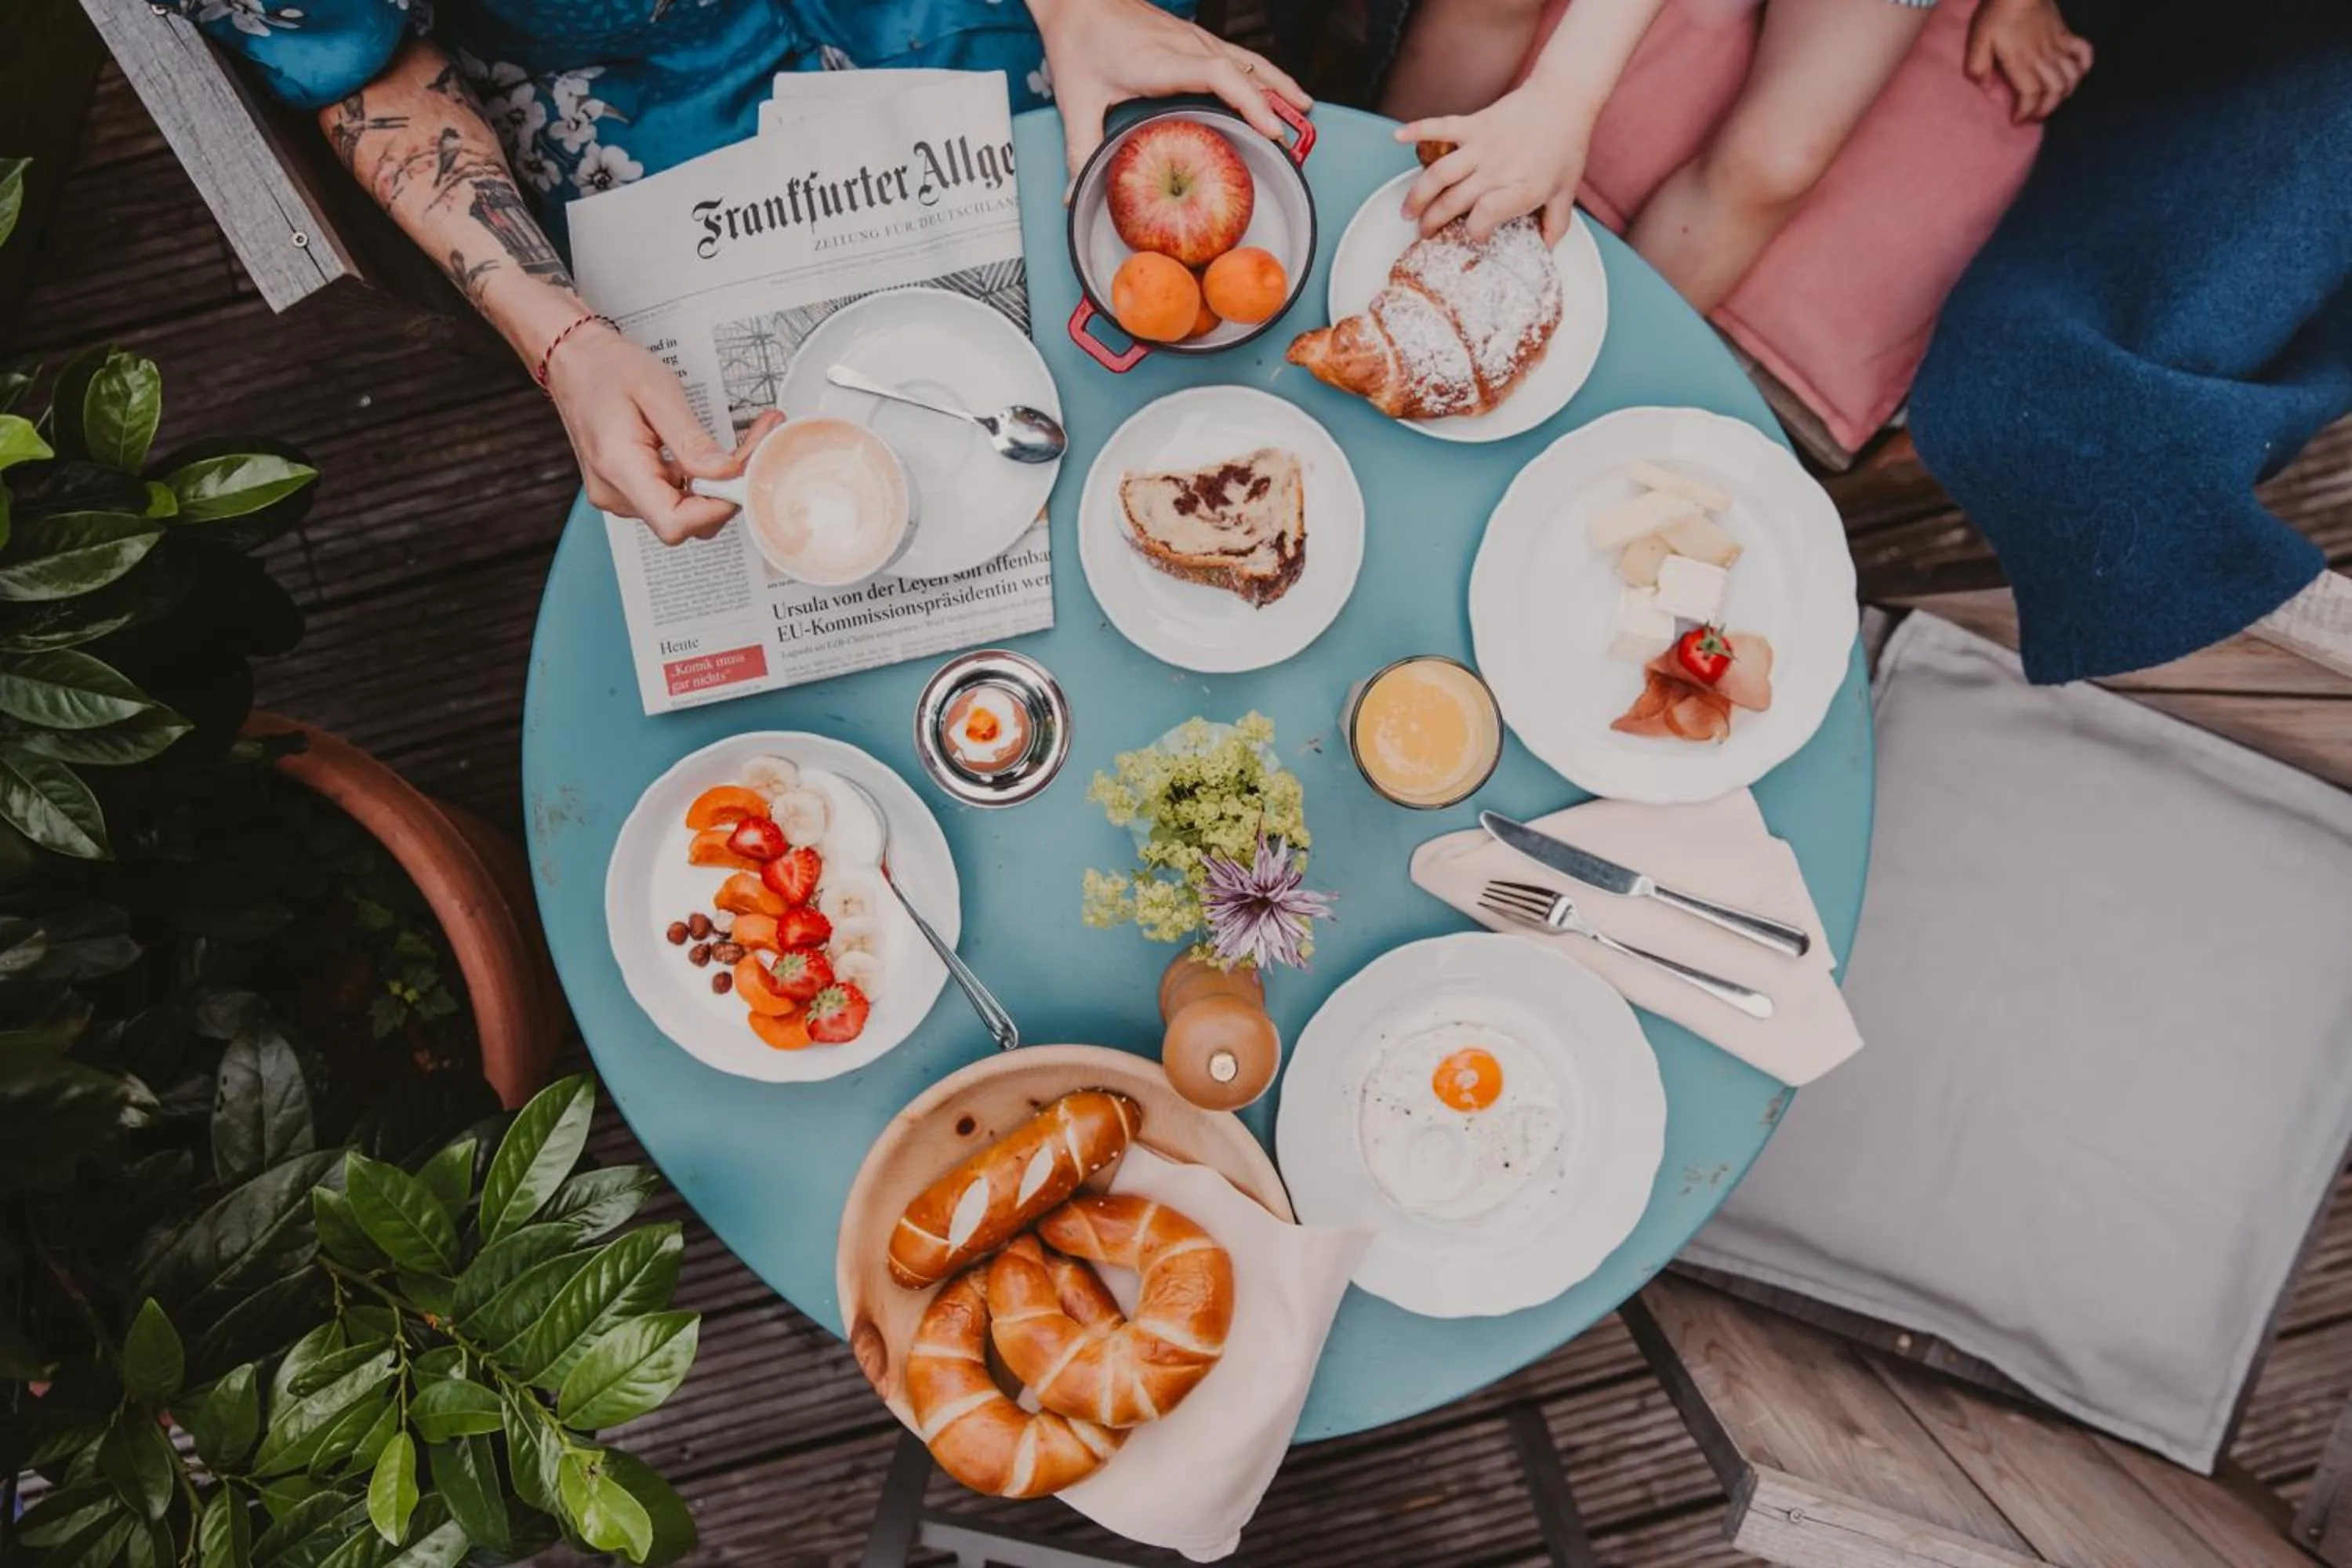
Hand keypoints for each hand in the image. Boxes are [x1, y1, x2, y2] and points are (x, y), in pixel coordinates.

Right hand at [541, 323, 783, 543]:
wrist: (574, 361)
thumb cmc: (607, 368)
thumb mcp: (657, 392)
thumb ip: (692, 439)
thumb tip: (726, 473)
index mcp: (619, 469)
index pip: (675, 523)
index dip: (717, 508)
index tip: (744, 477)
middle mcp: (615, 493)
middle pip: (686, 521)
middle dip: (728, 490)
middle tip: (757, 448)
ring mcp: (620, 495)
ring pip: (685, 511)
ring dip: (718, 484)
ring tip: (744, 443)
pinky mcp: (629, 489)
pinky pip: (673, 498)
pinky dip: (700, 480)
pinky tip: (713, 455)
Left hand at [1029, 0, 1312, 180]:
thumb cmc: (1079, 41)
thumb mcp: (1076, 100)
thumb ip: (1080, 150)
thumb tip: (1077, 194)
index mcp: (1160, 61)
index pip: (1219, 74)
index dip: (1249, 101)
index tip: (1269, 129)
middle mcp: (1184, 46)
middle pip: (1243, 71)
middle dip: (1272, 106)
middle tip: (1290, 143)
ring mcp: (1193, 39)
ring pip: (1248, 60)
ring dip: (1277, 85)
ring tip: (1303, 112)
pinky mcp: (1194, 38)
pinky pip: (1240, 55)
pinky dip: (1264, 73)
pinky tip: (1279, 87)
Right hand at [1396, 89, 1587, 244]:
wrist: (1564, 98)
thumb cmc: (1566, 145)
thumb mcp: (1566, 191)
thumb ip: (1556, 223)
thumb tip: (1545, 249)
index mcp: (1520, 189)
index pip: (1485, 217)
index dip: (1473, 232)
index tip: (1471, 238)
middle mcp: (1497, 170)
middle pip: (1453, 202)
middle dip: (1432, 223)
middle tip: (1424, 234)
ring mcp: (1482, 146)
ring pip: (1439, 175)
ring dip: (1418, 195)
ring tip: (1407, 212)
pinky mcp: (1474, 124)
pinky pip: (1440, 127)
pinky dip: (1417, 129)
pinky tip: (1397, 138)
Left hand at [1966, 0, 2091, 123]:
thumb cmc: (1997, 14)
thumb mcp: (1978, 41)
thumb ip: (1978, 66)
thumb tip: (1983, 89)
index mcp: (2022, 62)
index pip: (2030, 95)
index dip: (2026, 112)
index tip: (2017, 120)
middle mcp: (2043, 58)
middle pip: (2053, 91)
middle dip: (2045, 109)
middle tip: (2033, 116)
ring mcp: (2058, 46)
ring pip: (2071, 77)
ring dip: (2064, 93)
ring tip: (2051, 101)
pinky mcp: (2066, 35)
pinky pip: (2084, 53)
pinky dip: (2084, 66)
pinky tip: (2076, 74)